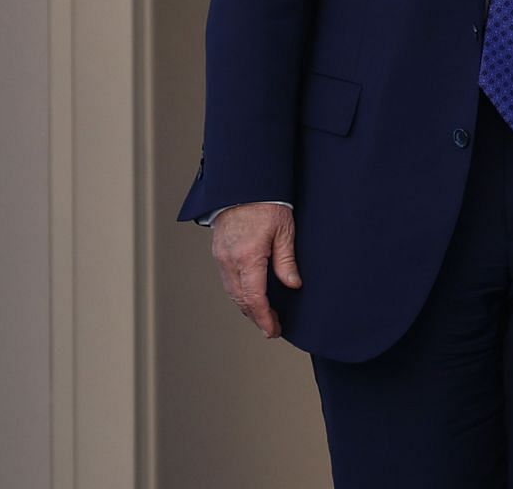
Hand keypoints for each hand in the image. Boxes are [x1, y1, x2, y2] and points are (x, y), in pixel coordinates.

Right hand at [210, 202, 301, 337]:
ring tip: (262, 314)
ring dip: (246, 306)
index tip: (273, 330)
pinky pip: (227, 279)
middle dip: (256, 317)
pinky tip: (249, 293)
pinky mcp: (218, 250)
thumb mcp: (284, 231)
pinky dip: (238, 292)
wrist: (243, 182)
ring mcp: (221, 255)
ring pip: (232, 291)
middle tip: (272, 327)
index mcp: (248, 256)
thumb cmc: (266, 202)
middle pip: (241, 300)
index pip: (255, 298)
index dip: (264, 318)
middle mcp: (230, 259)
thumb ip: (286, 261)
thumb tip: (293, 285)